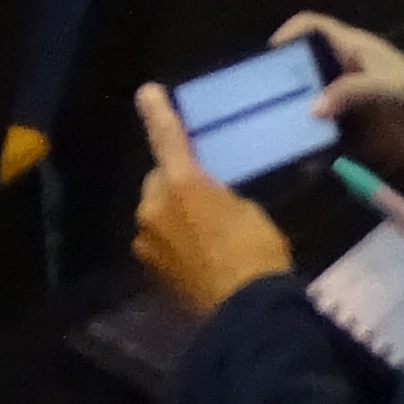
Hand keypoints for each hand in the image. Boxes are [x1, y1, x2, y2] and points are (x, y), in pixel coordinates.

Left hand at [130, 83, 296, 312]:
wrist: (243, 311)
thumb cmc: (256, 250)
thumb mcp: (247, 209)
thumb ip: (218, 195)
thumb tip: (208, 199)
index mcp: (181, 186)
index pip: (167, 141)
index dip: (158, 115)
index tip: (147, 92)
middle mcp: (153, 210)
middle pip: (158, 182)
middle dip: (175, 182)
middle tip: (209, 192)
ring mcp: (147, 243)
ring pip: (157, 213)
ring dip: (174, 214)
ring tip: (209, 229)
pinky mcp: (150, 270)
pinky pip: (161, 242)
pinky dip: (176, 240)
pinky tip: (203, 254)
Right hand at [280, 12, 403, 179]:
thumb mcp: (394, 88)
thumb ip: (355, 91)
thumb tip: (312, 109)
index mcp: (356, 49)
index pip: (315, 27)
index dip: (291, 33)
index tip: (267, 57)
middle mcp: (347, 71)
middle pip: (304, 66)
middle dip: (281, 80)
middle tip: (255, 102)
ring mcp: (350, 101)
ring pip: (310, 100)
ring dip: (292, 113)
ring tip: (266, 131)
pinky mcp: (355, 128)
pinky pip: (324, 130)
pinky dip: (309, 139)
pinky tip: (295, 155)